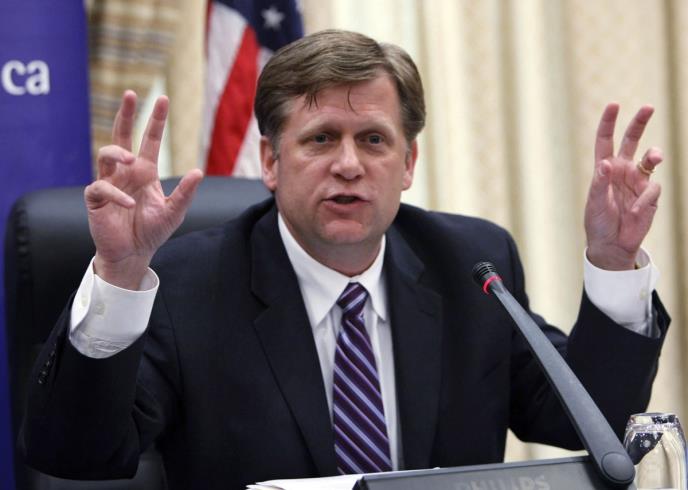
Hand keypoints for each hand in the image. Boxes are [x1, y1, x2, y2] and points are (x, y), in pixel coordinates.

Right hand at [85, 91, 202, 288]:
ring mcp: (110, 183)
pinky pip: (101, 188)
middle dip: (126, 115)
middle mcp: (126, 172)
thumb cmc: (152, 231)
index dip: (156, 120)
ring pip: (106, 155)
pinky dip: (116, 194)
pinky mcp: (96, 200)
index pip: (150, 140)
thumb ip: (185, 193)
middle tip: (131, 94)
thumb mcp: (174, 211)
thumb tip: (198, 171)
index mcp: (145, 171)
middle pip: (121, 135)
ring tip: (132, 159)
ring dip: (118, 152)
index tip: (162, 98)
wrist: (134, 254)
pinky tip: (129, 204)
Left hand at [584, 103, 661, 269]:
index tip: (614, 105)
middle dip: (640, 123)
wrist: (612, 245)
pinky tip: (634, 212)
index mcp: (605, 168)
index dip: (609, 123)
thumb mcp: (594, 202)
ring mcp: (638, 181)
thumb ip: (600, 182)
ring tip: (655, 157)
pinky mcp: (650, 195)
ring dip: (654, 155)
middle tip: (648, 107)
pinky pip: (653, 189)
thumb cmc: (598, 222)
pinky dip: (644, 199)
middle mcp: (622, 170)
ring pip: (650, 159)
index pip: (606, 141)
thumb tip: (607, 163)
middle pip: (632, 141)